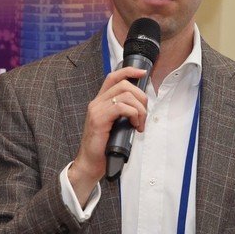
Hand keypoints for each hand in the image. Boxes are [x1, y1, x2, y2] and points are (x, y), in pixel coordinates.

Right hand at [67, 66, 147, 206]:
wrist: (90, 163)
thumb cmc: (104, 147)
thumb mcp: (115, 125)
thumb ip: (122, 113)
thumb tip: (141, 106)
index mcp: (100, 101)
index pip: (113, 77)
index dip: (129, 71)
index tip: (143, 72)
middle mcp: (96, 102)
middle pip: (123, 84)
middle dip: (141, 96)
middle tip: (144, 114)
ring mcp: (96, 110)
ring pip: (125, 95)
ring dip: (139, 109)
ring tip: (140, 123)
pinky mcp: (98, 119)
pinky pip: (121, 107)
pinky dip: (133, 114)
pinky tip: (135, 126)